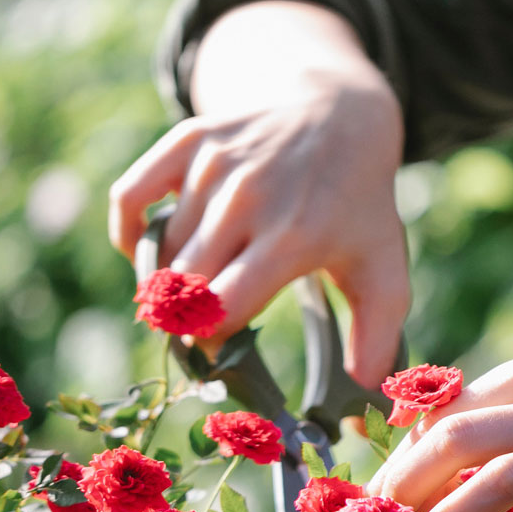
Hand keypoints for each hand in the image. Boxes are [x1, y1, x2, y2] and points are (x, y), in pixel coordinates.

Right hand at [108, 1, 409, 387]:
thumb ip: (377, 337)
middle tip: (202, 327)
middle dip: (185, 319)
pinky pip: (130, 198)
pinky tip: (150, 252)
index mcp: (293, 237)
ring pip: (161, 251)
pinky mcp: (190, 141)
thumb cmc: (358, 208)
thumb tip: (364, 395)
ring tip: (197, 286)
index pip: (222, 310)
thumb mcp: (382, 270)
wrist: (339, 116)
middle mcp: (249, 199)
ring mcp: (215, 166)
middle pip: (183, 286)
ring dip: (169, 280)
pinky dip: (129, 233)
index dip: (211, 342)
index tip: (220, 352)